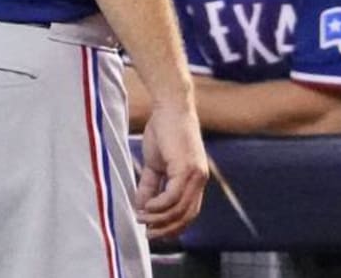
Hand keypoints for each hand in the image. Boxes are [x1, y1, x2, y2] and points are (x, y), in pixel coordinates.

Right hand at [135, 103, 208, 238]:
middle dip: (166, 229)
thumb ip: (149, 186)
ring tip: (141, 219)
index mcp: (195, 180)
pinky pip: (173, 196)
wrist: (169, 107)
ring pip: (179, 209)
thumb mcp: (154, 164)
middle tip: (147, 234)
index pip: (188, 213)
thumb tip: (141, 207)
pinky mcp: (186, 168)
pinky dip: (159, 205)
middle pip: (186, 216)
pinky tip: (146, 207)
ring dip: (159, 219)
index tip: (154, 233)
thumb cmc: (162, 131)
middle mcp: (199, 180)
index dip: (172, 227)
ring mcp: (195, 175)